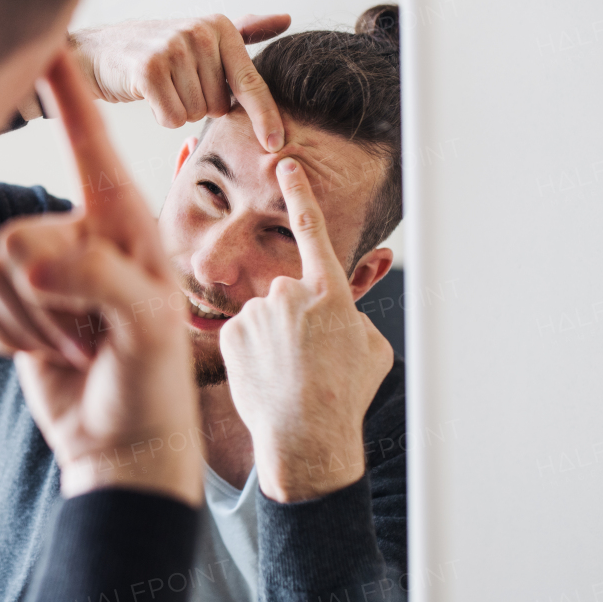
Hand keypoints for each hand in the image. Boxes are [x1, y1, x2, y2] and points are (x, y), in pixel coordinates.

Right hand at [0, 52, 201, 506]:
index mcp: (123, 221)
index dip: (66, 91)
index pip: (88, 141)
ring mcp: (42, 269)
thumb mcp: (145, 328)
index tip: (45, 39)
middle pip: (18, 232)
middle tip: (94, 335)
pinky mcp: (12, 303)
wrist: (122, 447)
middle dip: (48, 297)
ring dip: (31, 322)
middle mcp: (79, 234)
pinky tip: (49, 353)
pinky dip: (7, 335)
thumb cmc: (152, 385)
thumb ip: (92, 279)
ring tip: (80, 347)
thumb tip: (17, 255)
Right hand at [69, 13, 290, 151]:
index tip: (276, 144)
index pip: (250, 82)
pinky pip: (171, 117)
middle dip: (199, 104)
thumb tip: (286, 19)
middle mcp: (199, 33)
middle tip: (177, 83)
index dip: (265, 116)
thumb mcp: (202, 36)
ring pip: (194, 114)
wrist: (99, 51)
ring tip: (161, 86)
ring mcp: (173, 49)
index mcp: (220, 27)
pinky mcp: (148, 70)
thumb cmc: (157, 50)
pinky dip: (160, 115)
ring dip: (178, 109)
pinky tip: (148, 95)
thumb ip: (245, 31)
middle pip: (218, 106)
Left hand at [220, 158, 394, 502]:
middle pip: (288, 294)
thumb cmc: (345, 396)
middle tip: (309, 361)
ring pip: (264, 318)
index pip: (313, 230)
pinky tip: (267, 378)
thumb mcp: (371, 349)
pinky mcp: (231, 333)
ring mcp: (257, 313)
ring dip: (274, 340)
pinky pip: (242, 335)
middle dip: (295, 321)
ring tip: (289, 376)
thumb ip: (351, 316)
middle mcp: (289, 293)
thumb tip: (336, 312)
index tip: (286, 164)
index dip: (300, 194)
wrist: (306, 437)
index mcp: (330, 293)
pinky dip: (252, 354)